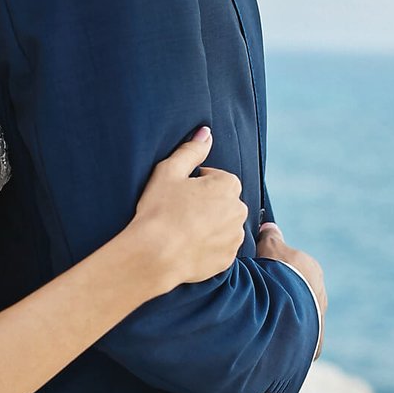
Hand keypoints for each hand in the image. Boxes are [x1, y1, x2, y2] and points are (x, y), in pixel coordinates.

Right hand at [129, 126, 249, 291]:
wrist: (155, 255)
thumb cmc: (159, 210)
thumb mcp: (169, 171)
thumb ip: (191, 150)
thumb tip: (206, 133)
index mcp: (228, 185)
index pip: (216, 178)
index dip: (195, 185)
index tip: (179, 194)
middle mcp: (239, 210)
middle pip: (222, 202)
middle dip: (206, 204)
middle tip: (179, 212)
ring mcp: (235, 236)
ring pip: (223, 225)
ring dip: (209, 225)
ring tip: (182, 231)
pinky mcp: (227, 259)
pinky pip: (220, 247)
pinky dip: (208, 246)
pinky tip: (187, 246)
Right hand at [256, 222, 325, 357]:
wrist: (287, 310)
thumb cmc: (277, 275)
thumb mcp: (269, 249)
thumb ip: (270, 237)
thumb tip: (269, 226)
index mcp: (311, 269)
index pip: (292, 267)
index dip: (274, 270)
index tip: (259, 276)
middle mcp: (319, 292)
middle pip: (296, 291)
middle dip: (280, 294)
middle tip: (259, 300)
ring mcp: (318, 317)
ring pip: (296, 313)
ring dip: (282, 315)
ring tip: (262, 320)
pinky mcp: (314, 340)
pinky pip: (298, 335)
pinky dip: (286, 335)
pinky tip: (271, 336)